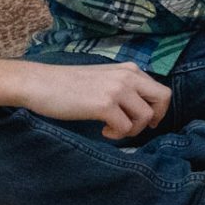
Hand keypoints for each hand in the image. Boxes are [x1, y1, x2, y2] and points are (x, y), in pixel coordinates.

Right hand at [20, 60, 170, 139]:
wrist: (40, 83)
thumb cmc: (68, 84)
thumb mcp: (104, 78)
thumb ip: (124, 86)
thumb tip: (141, 108)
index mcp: (130, 69)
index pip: (161, 90)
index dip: (158, 109)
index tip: (146, 121)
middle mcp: (128, 76)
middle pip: (163, 99)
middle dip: (154, 118)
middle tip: (135, 128)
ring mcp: (117, 90)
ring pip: (145, 117)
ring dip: (131, 130)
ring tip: (112, 129)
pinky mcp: (104, 105)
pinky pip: (125, 127)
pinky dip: (117, 134)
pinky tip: (103, 131)